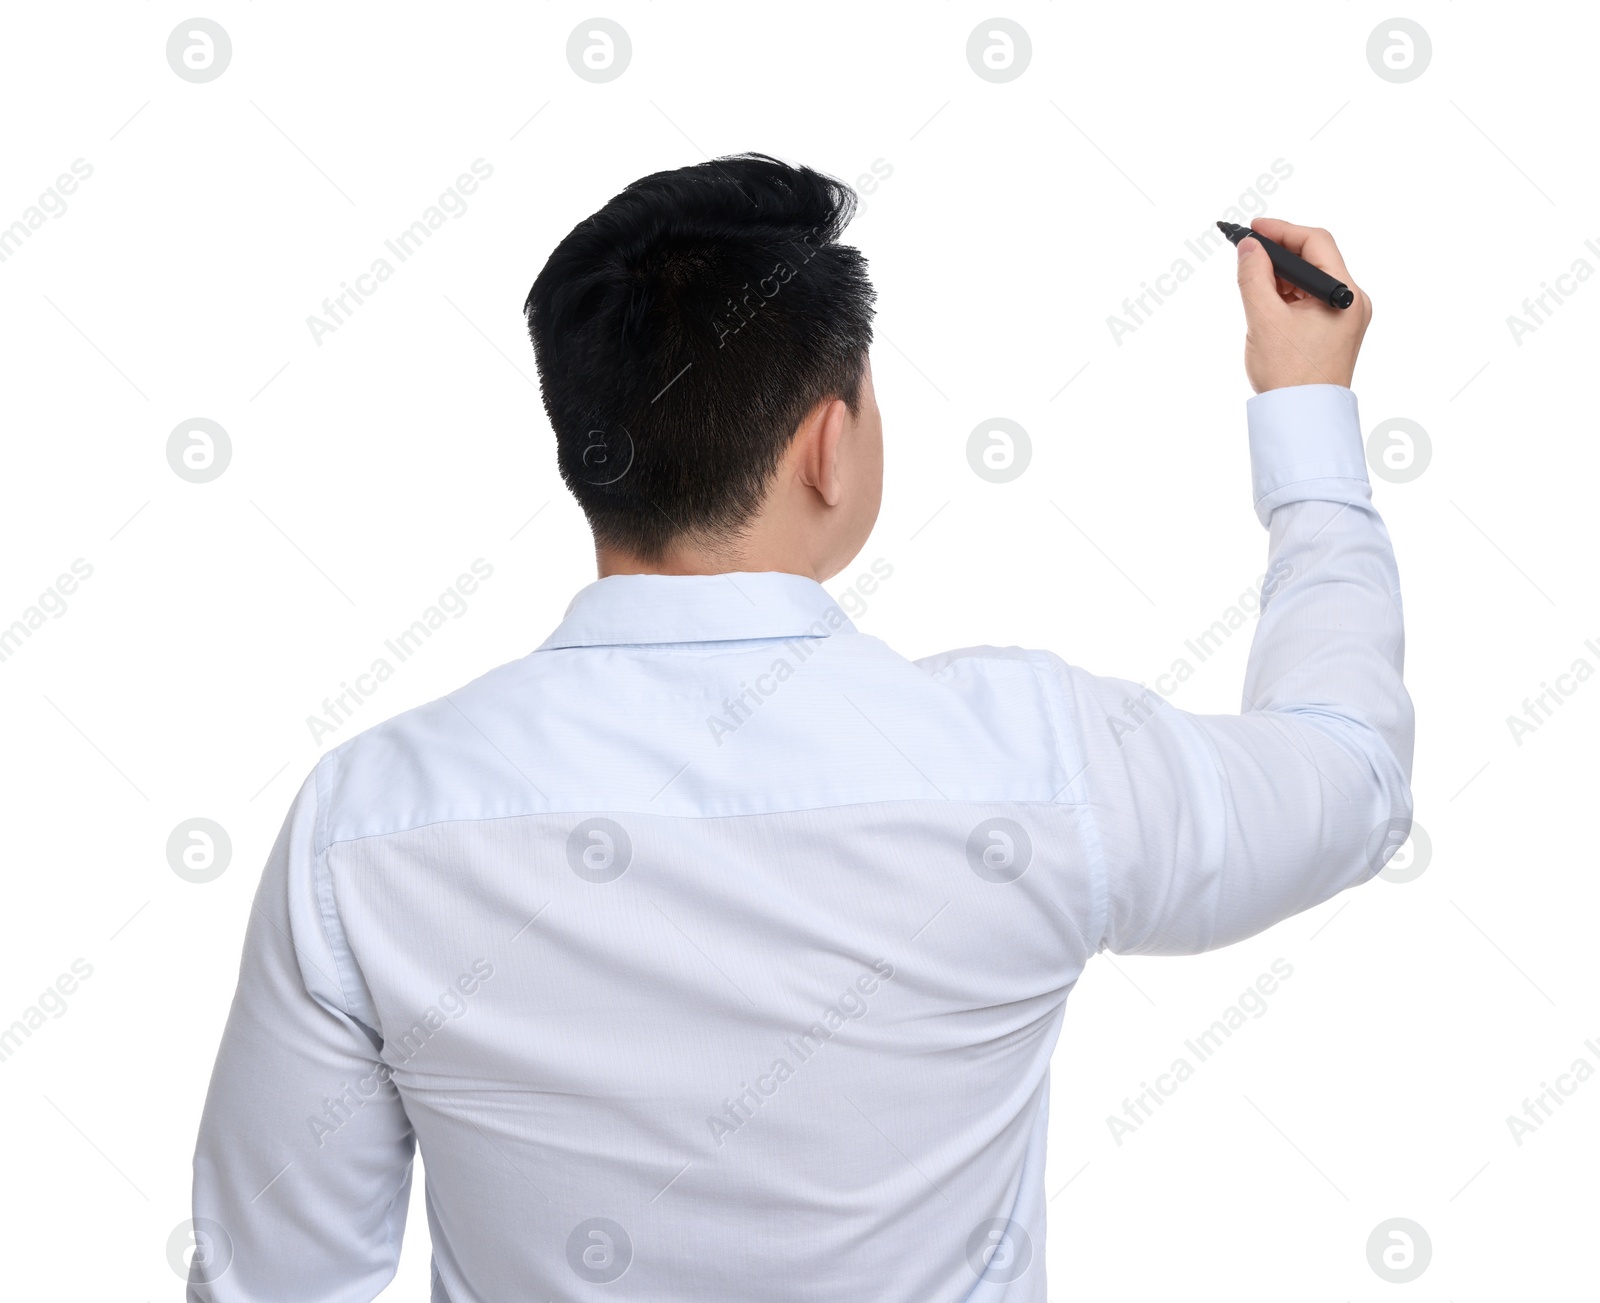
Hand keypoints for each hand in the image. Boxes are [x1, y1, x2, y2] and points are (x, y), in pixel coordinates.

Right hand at [1235, 218, 1371, 393]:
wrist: (1301, 422)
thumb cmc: (1288, 376)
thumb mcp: (1264, 320)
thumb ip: (1253, 276)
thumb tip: (1249, 246)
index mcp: (1345, 294)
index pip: (1316, 242)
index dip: (1282, 230)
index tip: (1252, 229)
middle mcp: (1352, 302)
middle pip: (1314, 260)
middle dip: (1278, 254)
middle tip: (1246, 254)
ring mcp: (1345, 319)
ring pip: (1309, 281)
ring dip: (1280, 277)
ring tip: (1251, 283)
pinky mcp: (1333, 333)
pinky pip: (1308, 302)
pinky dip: (1286, 297)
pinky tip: (1265, 305)